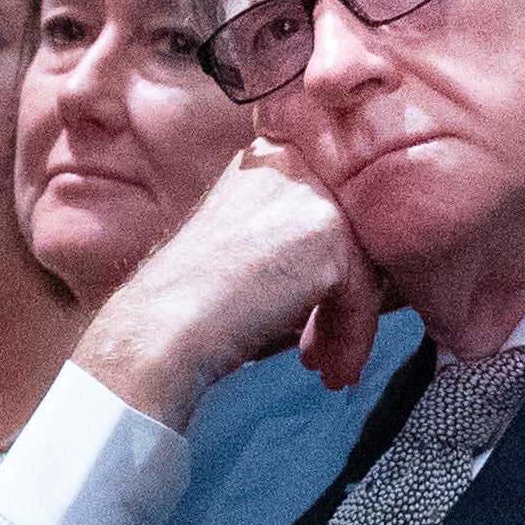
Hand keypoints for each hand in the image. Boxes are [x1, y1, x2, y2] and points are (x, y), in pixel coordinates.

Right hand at [75, 140, 384, 416]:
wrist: (163, 327)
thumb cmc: (195, 299)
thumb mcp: (250, 241)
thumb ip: (299, 234)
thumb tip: (359, 265)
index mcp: (272, 155)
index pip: (336, 208)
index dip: (336, 268)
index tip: (323, 315)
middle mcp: (293, 161)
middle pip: (356, 235)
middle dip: (344, 300)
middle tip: (325, 347)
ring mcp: (312, 194)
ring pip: (362, 266)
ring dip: (348, 325)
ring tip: (329, 366)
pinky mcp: (327, 235)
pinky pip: (361, 293)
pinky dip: (351, 337)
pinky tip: (331, 368)